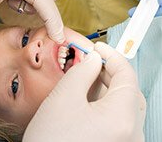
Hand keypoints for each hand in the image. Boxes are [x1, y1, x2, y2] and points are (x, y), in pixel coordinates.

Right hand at [22, 42, 145, 141]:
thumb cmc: (50, 140)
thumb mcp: (65, 97)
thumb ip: (83, 71)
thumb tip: (94, 58)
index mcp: (121, 119)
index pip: (127, 75)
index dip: (113, 56)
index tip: (99, 48)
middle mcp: (130, 132)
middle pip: (126, 88)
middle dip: (109, 70)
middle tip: (94, 60)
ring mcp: (124, 138)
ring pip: (121, 101)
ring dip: (106, 83)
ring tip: (89, 75)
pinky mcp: (115, 141)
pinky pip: (116, 113)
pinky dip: (105, 98)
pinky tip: (90, 93)